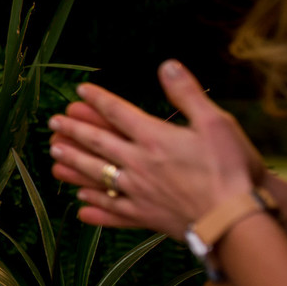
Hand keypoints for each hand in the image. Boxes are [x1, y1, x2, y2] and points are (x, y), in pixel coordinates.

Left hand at [48, 59, 261, 239]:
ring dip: (73, 165)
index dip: (98, 100)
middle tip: (53, 123)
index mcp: (154, 138)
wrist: (233, 220)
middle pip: (98, 143)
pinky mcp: (145, 217)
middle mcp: (138, 164)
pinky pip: (112, 211)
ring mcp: (138, 192)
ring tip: (54, 157)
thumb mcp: (216, 122)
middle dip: (74, 131)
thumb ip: (188, 93)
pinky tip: (80, 207)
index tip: (80, 92)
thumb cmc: (231, 169)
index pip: (118, 113)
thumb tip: (167, 65)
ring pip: (96, 176)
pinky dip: (95, 208)